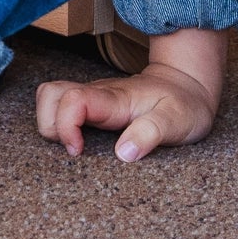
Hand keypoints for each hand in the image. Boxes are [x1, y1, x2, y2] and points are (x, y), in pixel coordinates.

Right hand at [35, 28, 225, 163]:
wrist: (188, 85)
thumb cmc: (183, 105)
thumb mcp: (176, 122)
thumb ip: (150, 134)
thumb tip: (122, 154)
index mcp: (115, 99)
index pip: (72, 100)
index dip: (65, 125)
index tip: (78, 151)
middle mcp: (98, 94)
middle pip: (49, 94)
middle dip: (49, 124)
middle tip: (74, 150)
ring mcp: (93, 97)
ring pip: (51, 96)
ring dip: (50, 122)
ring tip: (72, 146)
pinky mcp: (94, 104)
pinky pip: (61, 104)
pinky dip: (57, 121)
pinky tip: (76, 141)